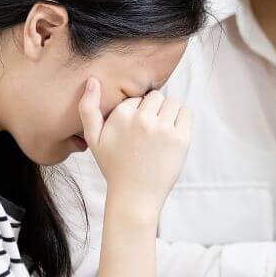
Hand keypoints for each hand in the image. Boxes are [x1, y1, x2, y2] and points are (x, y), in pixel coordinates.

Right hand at [79, 78, 190, 213]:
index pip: (137, 98)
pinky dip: (183, 120)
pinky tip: (174, 134)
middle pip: (157, 97)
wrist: (134, 196)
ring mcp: (163, 129)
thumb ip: (88, 108)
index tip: (136, 132)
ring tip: (162, 134)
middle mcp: (143, 119)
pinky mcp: (181, 139)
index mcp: (122, 115)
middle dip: (155, 110)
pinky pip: (187, 114)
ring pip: (173, 103)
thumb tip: (92, 80)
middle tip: (151, 133)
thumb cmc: (114, 167)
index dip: (138, 113)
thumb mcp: (93, 139)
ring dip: (169, 114)